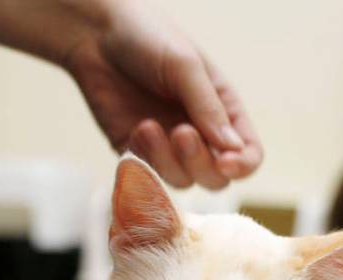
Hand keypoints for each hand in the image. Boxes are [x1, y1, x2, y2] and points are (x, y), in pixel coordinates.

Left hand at [62, 0, 261, 188]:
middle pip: (216, 177)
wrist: (95, 35)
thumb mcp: (185, 66)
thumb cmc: (147, 38)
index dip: (242, 165)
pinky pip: (148, 176)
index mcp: (223, 110)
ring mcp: (168, 147)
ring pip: (182, 181)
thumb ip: (208, 108)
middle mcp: (200, 134)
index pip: (248, 153)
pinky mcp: (138, 153)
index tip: (225, 162)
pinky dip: (145, 158)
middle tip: (181, 133)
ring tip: (149, 126)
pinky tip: (137, 127)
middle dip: (200, 162)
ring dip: (168, 160)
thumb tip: (233, 149)